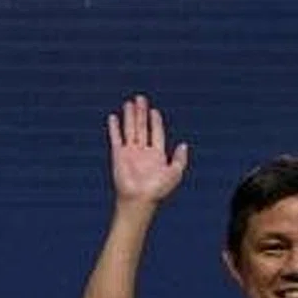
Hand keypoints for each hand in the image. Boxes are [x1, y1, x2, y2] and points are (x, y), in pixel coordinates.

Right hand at [108, 94, 186, 210]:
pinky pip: (116, 138)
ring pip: (130, 129)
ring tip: (129, 103)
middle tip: (140, 98)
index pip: (156, 133)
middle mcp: (142, 151)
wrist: (139, 199)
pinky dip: (114, 128)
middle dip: (141, 113)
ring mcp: (130, 152)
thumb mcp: (175, 173)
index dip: (155, 121)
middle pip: (142, 127)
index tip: (154, 110)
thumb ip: (180, 159)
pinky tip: (114, 117)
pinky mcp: (118, 155)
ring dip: (130, 116)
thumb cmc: (158, 189)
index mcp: (156, 154)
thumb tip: (184, 144)